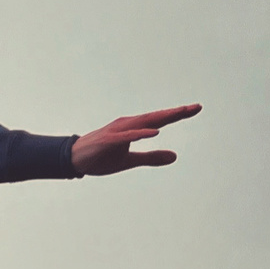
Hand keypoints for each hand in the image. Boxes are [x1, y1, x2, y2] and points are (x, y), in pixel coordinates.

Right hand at [71, 104, 200, 175]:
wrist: (73, 160)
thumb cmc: (100, 158)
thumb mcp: (129, 161)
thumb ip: (151, 157)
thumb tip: (175, 156)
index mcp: (134, 129)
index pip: (160, 120)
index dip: (178, 114)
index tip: (196, 108)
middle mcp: (128, 125)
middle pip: (156, 117)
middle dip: (176, 112)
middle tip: (196, 107)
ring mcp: (118, 132)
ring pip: (145, 122)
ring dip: (163, 118)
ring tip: (180, 114)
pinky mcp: (108, 140)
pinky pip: (128, 136)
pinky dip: (141, 133)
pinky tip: (155, 132)